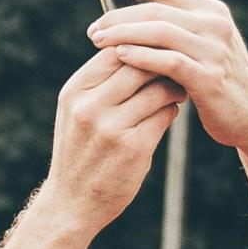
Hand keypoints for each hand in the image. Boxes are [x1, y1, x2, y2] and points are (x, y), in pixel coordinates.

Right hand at [40, 51, 181, 233]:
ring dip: (173, 88)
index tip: (157, 51)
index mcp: (74, 92)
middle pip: (139, 64)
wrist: (71, 203)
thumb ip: (102, 81)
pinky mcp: (133, 147)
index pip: (116, 50)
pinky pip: (166, 115)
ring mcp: (110, 128)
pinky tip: (168, 114)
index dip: (141, 46)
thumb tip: (142, 45)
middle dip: (162, 64)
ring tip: (174, 92)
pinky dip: (172, 111)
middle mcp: (88, 107)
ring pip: (158, 89)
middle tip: (176, 68)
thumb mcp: (77, 111)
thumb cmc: (80, 151)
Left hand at [89, 0, 247, 149]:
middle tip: (93, 28)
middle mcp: (215, 24)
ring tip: (97, 40)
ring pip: (160, 32)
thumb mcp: (213, 31)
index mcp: (211, 10)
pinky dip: (142, 56)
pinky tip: (120, 56)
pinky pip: (169, 61)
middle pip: (156, 10)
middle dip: (119, 16)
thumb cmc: (221, 72)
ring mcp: (213, 50)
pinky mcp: (209, 77)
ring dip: (123, 34)